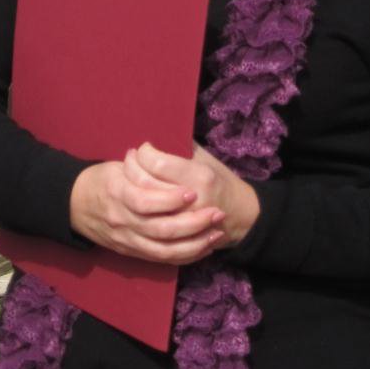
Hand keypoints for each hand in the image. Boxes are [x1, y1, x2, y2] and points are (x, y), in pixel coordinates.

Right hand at [69, 152, 227, 266]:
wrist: (74, 205)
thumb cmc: (102, 179)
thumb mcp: (118, 166)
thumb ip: (145, 166)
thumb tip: (178, 151)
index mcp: (118, 193)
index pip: (145, 201)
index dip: (170, 199)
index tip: (192, 191)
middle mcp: (122, 220)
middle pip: (160, 229)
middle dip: (193, 223)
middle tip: (216, 213)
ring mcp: (127, 240)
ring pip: (164, 249)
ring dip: (194, 243)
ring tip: (216, 232)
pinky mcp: (131, 252)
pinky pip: (161, 259)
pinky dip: (184, 255)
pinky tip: (203, 247)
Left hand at [130, 142, 259, 246]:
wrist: (241, 216)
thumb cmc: (220, 180)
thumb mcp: (206, 159)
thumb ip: (183, 147)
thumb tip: (157, 132)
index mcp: (199, 177)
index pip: (157, 164)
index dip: (144, 153)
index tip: (144, 148)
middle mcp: (191, 200)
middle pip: (146, 185)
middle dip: (132, 169)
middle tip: (131, 159)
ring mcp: (183, 222)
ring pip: (143, 208)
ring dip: (131, 188)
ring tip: (129, 176)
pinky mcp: (177, 236)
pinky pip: (149, 223)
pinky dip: (138, 209)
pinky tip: (134, 198)